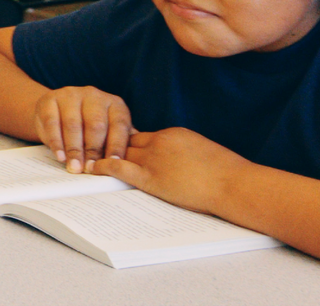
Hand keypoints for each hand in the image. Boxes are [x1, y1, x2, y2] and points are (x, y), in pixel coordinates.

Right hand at [33, 84, 132, 172]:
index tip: (113, 165)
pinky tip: (60, 156)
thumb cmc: (90, 129)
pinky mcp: (50, 99)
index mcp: (114, 104)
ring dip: (73, 149)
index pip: (118, 126)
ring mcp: (70, 94)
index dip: (116, 147)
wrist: (57, 112)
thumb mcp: (109, 133)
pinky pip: (53, 122)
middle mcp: (94, 95)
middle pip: (95, 125)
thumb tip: (133, 165)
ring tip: (74, 167)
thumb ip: (120, 144)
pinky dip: (56, 142)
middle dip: (92, 150)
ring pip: (73, 124)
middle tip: (90, 169)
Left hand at [89, 127, 250, 215]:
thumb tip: (182, 159)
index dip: (129, 141)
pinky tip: (92, 169)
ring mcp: (154, 159)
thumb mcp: (204, 153)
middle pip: (126, 140)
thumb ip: (186, 151)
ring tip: (84, 158)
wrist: (235, 184)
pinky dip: (103, 167)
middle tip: (92, 148)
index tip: (116, 143)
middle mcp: (160, 142)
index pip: (143, 136)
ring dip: (102, 155)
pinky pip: (119, 169)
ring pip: (120, 152)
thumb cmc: (228, 173)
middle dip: (110, 146)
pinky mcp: (152, 178)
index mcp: (173, 134)